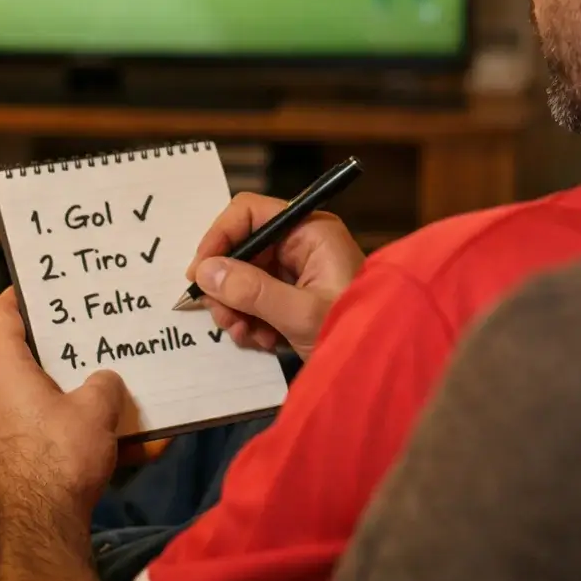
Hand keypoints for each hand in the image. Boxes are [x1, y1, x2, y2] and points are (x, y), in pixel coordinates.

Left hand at [0, 289, 127, 524]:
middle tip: (85, 339)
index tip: (37, 286)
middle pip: (17, 359)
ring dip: (66, 398)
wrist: (41, 529)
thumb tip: (103, 383)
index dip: (18, 296)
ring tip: (106, 396)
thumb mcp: (97, 408)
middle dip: (55, 352)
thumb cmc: (60, 456)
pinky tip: (113, 448)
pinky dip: (66, 434)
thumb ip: (103, 382)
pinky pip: (35, 435)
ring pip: (30, 400)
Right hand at [184, 192, 364, 359]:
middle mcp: (302, 244)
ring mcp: (297, 271)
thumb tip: (206, 272)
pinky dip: (252, 321)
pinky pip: (256, 299)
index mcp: (310, 232)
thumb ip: (251, 290)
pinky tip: (264, 341)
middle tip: (223, 317)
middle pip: (242, 248)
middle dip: (226, 285)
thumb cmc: (357, 332)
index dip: (219, 237)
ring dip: (236, 308)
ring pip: (244, 277)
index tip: (200, 272)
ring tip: (245, 334)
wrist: (380, 368)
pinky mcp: (294, 296)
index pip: (250, 212)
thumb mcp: (300, 313)